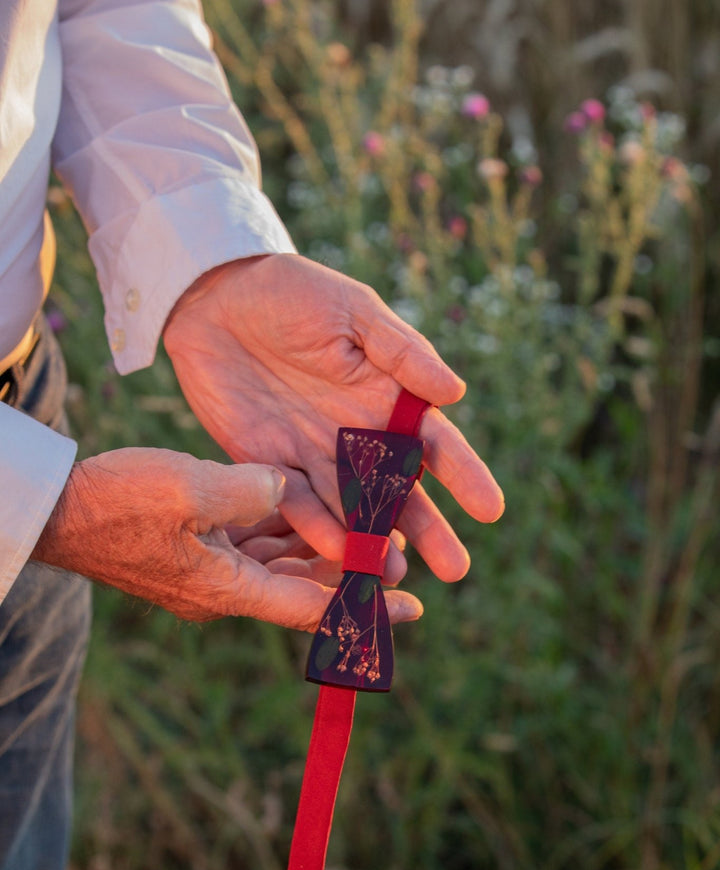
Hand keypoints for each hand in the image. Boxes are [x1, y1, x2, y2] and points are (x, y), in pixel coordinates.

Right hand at [31, 447, 422, 628]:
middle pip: (305, 586)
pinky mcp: (199, 547)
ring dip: (320, 546)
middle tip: (400, 555)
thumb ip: (248, 490)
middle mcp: (226, 587)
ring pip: (283, 562)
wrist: (59, 509)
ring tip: (367, 526)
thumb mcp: (187, 491)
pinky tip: (311, 501)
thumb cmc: (115, 503)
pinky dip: (286, 526)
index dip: (364, 607)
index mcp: (229, 587)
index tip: (414, 606)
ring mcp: (211, 569)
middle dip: (350, 572)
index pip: (312, 608)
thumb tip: (283, 485)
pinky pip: (255, 541)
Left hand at [163, 254, 503, 581]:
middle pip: (398, 489)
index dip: (464, 476)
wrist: (215, 295)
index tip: (490, 511)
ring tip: (395, 577)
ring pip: (352, 508)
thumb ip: (402, 352)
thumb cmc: (293, 293)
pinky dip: (316, 527)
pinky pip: (295, 501)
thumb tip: (455, 393)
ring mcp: (314, 453)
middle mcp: (356, 434)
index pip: (434, 443)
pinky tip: (338, 553)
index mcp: (387, 397)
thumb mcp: (354, 311)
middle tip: (455, 569)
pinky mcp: (268, 463)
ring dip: (374, 542)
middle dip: (427, 529)